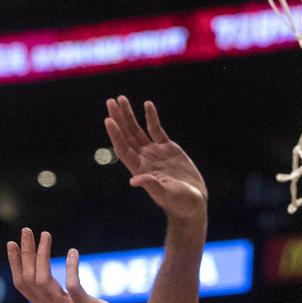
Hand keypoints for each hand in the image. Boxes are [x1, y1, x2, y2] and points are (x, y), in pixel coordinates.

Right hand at [6, 228, 137, 302]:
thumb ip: (56, 297)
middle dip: (26, 252)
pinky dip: (71, 267)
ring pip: (44, 280)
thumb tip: (45, 276)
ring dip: (42, 255)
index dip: (15, 263)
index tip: (12, 243)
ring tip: (45, 235)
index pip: (22, 284)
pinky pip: (73, 286)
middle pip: (30, 278)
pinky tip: (73, 252)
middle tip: (27, 230)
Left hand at [104, 96, 207, 231]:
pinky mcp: (168, 149)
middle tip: (111, 101)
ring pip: (138, 130)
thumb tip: (134, 180)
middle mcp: (144, 159)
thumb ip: (152, 186)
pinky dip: (151, 117)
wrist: (193, 203)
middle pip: (126, 135)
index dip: (115, 134)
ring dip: (129, 115)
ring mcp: (154, 153)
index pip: (123, 148)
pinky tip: (147, 105)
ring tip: (121, 99)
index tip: (108, 119)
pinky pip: (156, 130)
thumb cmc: (180, 203)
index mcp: (140, 169)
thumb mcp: (167, 194)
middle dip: (118, 118)